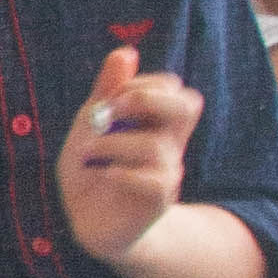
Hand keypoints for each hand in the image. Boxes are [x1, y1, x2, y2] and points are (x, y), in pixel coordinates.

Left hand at [55, 43, 201, 265]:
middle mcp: (168, 145)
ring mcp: (167, 173)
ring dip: (112, 144)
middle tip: (108, 110)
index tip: (109, 98)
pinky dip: (121, 174)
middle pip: (188, 104)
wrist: (91, 225)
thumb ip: (106, 93)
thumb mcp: (89, 128)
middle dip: (145, 99)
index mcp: (155, 123)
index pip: (173, 87)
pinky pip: (154, 180)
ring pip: (156, 146)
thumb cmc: (91, 172)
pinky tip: (104, 176)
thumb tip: (124, 52)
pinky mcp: (157, 202)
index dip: (143, 83)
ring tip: (89, 155)